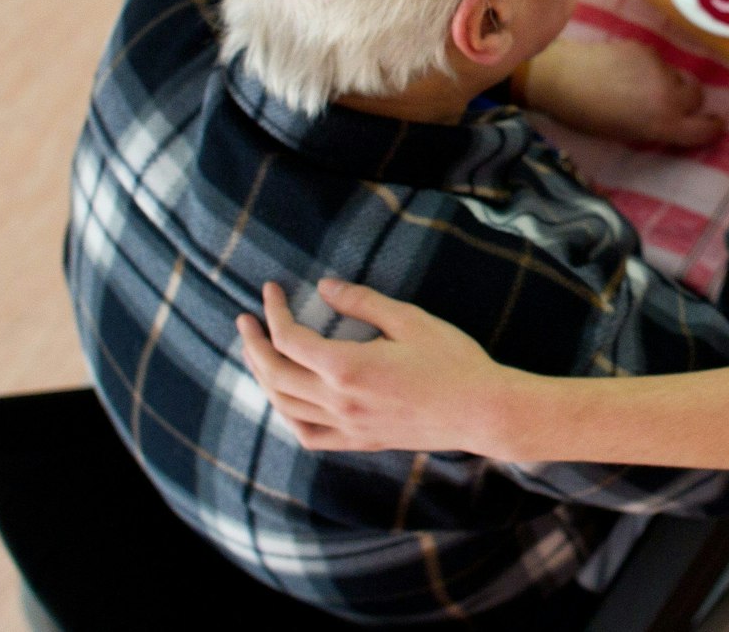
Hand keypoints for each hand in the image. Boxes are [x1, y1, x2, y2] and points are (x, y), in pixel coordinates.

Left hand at [236, 280, 524, 456]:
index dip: (274, 312)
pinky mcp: (361, 441)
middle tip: (246, 321)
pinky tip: (287, 402)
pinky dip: (288, 417)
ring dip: (263, 378)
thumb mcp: (411, 320)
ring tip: (259, 356)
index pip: (289, 339)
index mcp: (347, 367)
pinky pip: (309, 436)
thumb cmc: (453, 361)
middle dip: (254, 344)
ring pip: (284, 406)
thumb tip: (325, 287)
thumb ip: (363, 303)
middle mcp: (338, 401)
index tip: (271, 290)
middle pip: (275, 374)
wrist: (482, 410)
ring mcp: (348, 426)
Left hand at [520, 38, 722, 147]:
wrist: (562, 77)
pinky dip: (651, 68)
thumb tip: (674, 122)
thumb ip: (657, 128)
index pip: (706, 129)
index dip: (713, 128)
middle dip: (689, 102)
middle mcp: (669, 97)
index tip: (713, 126)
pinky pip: (660, 62)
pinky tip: (627, 70)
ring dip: (669, 83)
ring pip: (679, 77)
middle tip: (668, 105)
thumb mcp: (626, 134)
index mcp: (664, 124)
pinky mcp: (649, 50)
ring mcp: (660, 69)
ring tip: (641, 86)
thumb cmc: (587, 117)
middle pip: (698, 97)